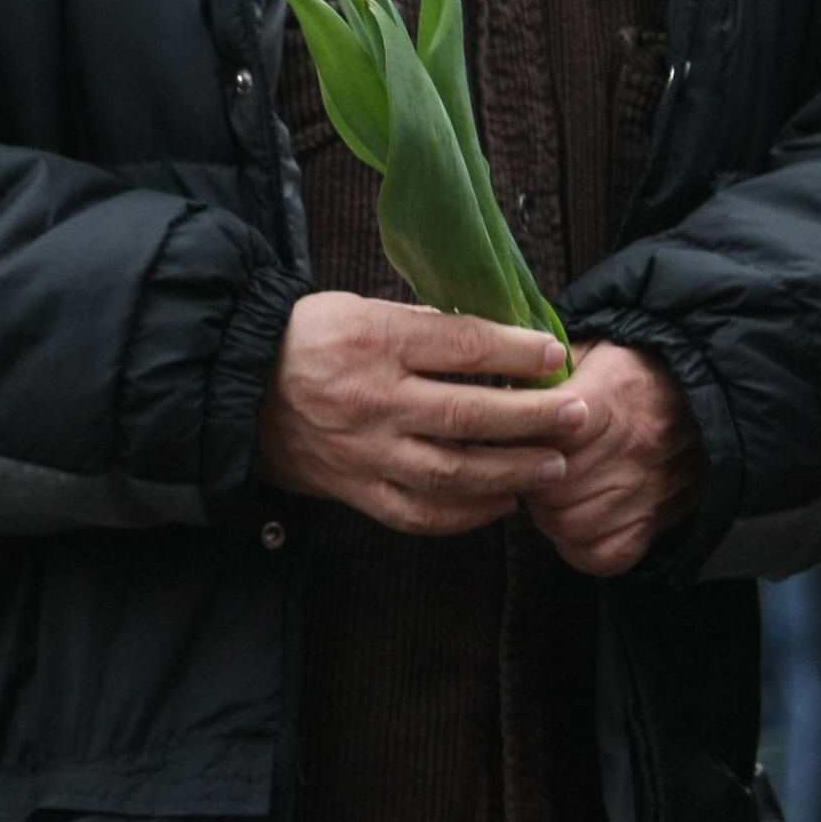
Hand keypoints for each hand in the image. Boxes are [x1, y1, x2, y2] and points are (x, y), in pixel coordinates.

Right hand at [259, 293, 575, 535]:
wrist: (242, 390)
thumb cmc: (309, 340)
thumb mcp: (359, 307)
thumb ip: (424, 324)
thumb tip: (496, 335)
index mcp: (376, 341)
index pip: (462, 345)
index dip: (516, 350)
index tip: (554, 353)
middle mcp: (374, 401)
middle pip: (469, 413)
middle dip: (533, 417)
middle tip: (577, 415)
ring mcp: (366, 453)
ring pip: (452, 472)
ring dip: (512, 471)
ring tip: (554, 465)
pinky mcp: (357, 491)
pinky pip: (421, 512)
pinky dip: (467, 514)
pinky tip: (501, 502)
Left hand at [523, 340, 700, 575]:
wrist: (703, 397)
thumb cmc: (633, 372)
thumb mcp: (591, 350)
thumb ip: (544, 372)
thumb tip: (496, 394)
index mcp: (609, 397)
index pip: (544, 431)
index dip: (519, 434)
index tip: (514, 430)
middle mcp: (630, 448)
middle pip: (548, 485)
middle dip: (529, 476)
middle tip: (530, 463)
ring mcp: (644, 492)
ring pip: (565, 524)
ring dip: (548, 512)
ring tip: (553, 489)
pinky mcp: (652, 524)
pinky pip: (598, 555)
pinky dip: (578, 544)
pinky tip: (577, 516)